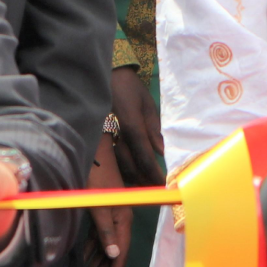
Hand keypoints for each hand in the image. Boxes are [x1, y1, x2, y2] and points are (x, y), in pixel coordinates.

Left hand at [81, 134, 130, 266]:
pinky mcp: (102, 209)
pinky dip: (92, 248)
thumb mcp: (99, 204)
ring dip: (96, 263)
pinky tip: (84, 259)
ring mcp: (111, 213)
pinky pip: (98, 235)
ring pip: (105, 245)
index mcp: (123, 217)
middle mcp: (120, 218)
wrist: (94, 150)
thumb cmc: (96, 174)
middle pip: (112, 251)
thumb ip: (106, 229)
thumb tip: (114, 254)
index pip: (120, 251)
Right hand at [108, 66, 164, 186]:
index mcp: (131, 124)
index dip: (154, 173)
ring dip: (134, 178)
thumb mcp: (147, 104)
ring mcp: (107, 137)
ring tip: (148, 184)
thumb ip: (154, 128)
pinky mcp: (102, 137)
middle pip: (131, 166)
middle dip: (145, 180)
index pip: (144, 156)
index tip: (164, 184)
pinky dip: (124, 169)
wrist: (107, 76)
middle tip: (157, 189)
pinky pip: (113, 159)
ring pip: (120, 165)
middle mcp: (117, 134)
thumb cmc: (130, 88)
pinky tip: (132, 174)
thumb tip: (161, 151)